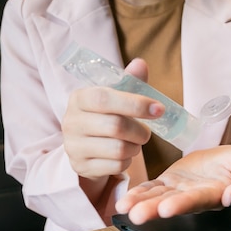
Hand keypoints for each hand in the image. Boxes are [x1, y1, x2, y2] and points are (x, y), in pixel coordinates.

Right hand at [62, 58, 162, 179]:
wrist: (86, 148)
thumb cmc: (106, 116)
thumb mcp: (117, 97)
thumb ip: (130, 82)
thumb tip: (141, 63)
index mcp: (79, 98)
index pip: (105, 98)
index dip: (135, 104)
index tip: (159, 109)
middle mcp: (71, 121)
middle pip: (115, 126)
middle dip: (140, 131)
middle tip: (147, 132)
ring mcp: (74, 146)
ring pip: (118, 149)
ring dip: (135, 147)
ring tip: (134, 143)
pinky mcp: (81, 166)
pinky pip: (116, 166)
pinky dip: (127, 161)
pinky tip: (123, 155)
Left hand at [115, 145, 230, 223]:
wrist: (224, 161)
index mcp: (213, 194)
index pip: (197, 200)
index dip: (183, 204)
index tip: (167, 209)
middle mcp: (192, 197)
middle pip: (172, 204)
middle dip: (154, 210)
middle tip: (138, 215)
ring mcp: (178, 191)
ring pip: (158, 198)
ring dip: (141, 204)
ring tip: (125, 208)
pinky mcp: (168, 183)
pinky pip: (151, 189)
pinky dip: (138, 194)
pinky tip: (125, 200)